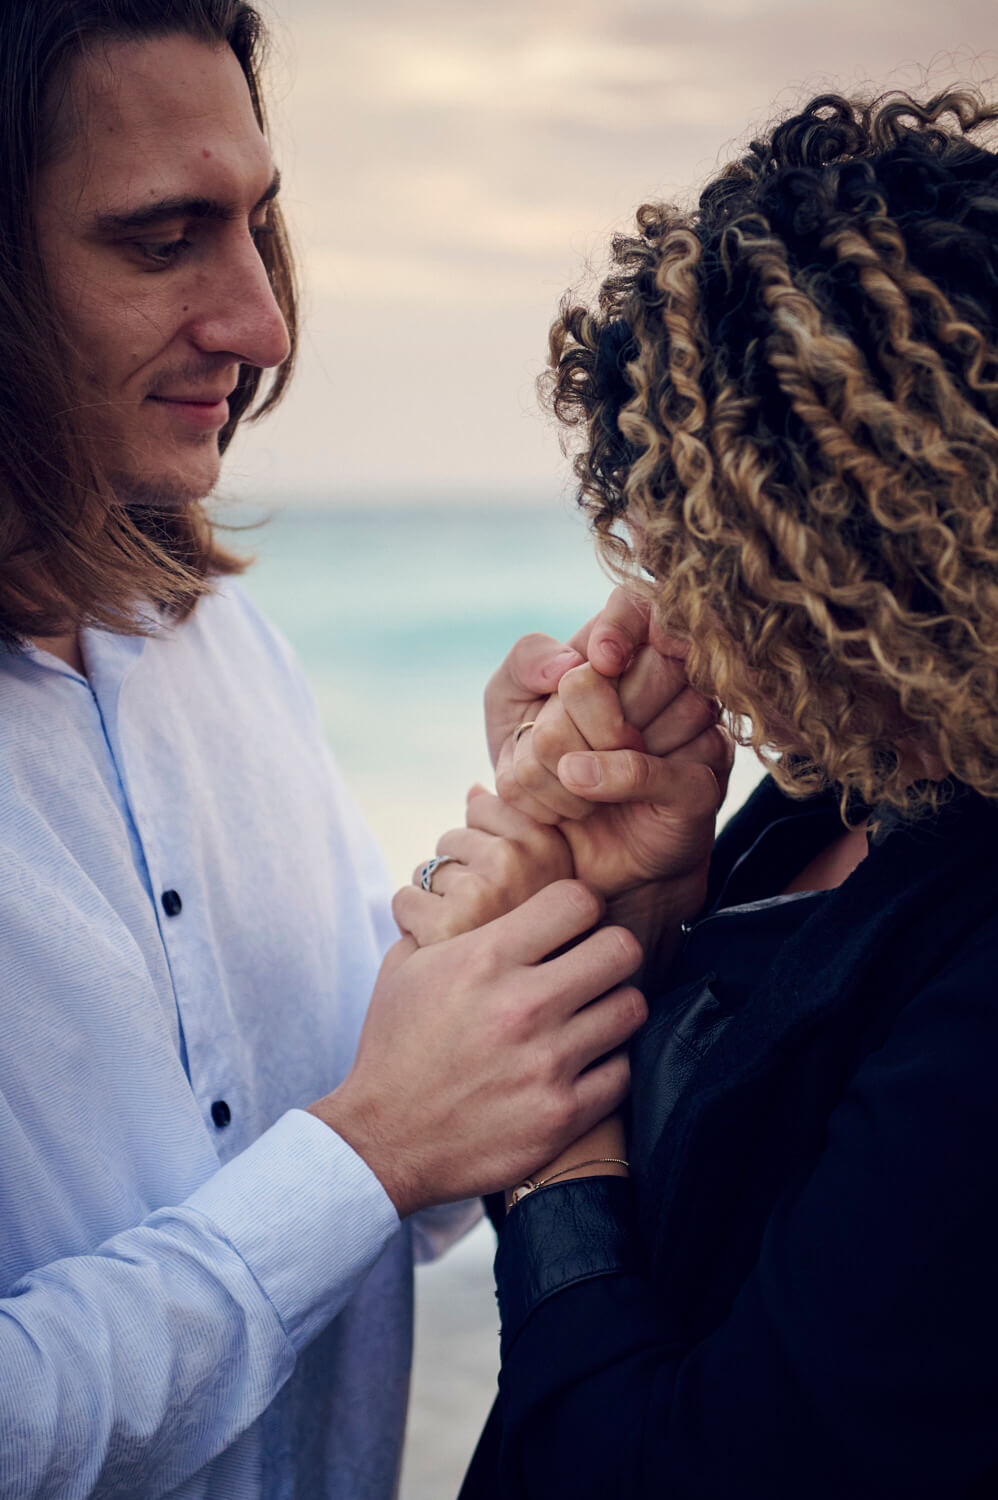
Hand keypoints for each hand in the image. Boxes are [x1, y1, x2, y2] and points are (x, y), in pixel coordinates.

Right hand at [310, 881, 645, 1217]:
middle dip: (611, 952)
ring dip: (613, 1008)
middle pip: (622, 949)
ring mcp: (548, 1063)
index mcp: (485, 959)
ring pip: (631, 1008)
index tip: (572, 925)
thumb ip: (448, 922)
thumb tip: (475, 890)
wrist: (383, 1142)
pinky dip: (607, 1065)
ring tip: (589, 1016)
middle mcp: (523, 1005)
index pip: (579, 900)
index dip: (581, 907)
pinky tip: (582, 1064)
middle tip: (594, 967)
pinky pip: (623, 1070)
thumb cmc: (394, 1049)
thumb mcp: (405, 968)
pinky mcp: (563, 1115)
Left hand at [393, 786, 573, 946]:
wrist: (501, 1044)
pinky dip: (412, 927)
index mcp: (555, 850)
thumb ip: (513, 833)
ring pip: (427, 869)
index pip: (484, 803)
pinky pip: (404, 900)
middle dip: (457, 872)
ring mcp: (488, 892)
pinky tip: (441, 953)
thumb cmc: (526, 958)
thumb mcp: (540, 888)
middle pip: (454, 835)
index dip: (484, 842)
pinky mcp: (448, 923)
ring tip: (465, 940)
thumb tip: (474, 788)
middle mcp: (526, 866)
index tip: (505, 884)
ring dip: (435, 902)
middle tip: (483, 921)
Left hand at [504, 643, 730, 895]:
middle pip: (631, 670)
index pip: (640, 606)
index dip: (619, 628)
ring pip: (629, 725)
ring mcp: (696, 732)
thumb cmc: (543, 764)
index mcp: (631, 649)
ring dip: (570, 762)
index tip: (597, 659)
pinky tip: (577, 781)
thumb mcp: (510, 706)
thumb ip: (524, 663)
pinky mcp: (701, 784)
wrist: (575, 849)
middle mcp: (676, 683)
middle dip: (564, 719)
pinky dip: (604, 777)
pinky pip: (650, 770)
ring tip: (568, 778)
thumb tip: (569, 664)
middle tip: (553, 746)